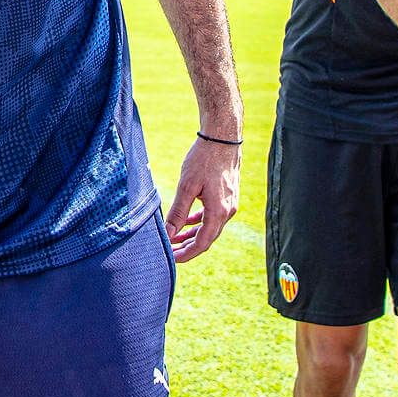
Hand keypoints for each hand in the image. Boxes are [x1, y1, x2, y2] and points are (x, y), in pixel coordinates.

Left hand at [166, 136, 238, 261]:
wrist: (223, 138)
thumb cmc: (204, 159)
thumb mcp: (187, 186)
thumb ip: (178, 212)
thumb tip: (168, 233)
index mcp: (219, 212)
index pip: (202, 243)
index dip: (186, 254)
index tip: (171, 258)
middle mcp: (228, 211)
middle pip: (207, 238)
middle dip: (187, 247)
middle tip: (169, 252)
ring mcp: (229, 204)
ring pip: (209, 227)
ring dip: (192, 234)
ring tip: (174, 238)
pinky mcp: (227, 196)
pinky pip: (212, 216)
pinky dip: (199, 222)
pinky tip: (186, 222)